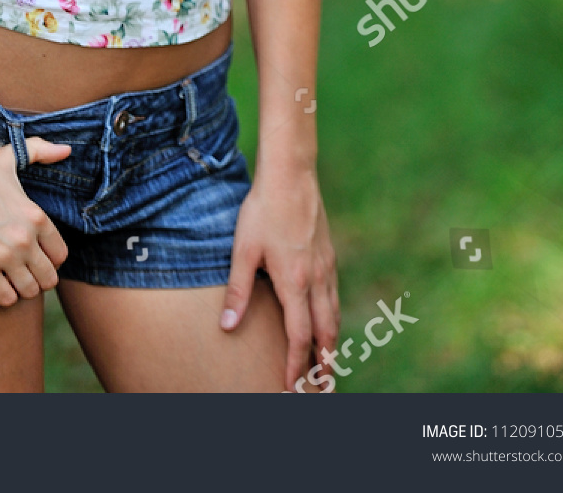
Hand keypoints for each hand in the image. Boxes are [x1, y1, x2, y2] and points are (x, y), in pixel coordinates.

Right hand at [0, 137, 71, 305]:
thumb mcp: (7, 157)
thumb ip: (40, 150)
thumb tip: (67, 149)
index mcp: (36, 216)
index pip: (61, 255)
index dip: (51, 258)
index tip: (37, 255)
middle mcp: (25, 239)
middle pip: (49, 278)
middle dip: (39, 277)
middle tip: (24, 271)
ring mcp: (4, 257)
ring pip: (30, 292)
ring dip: (22, 288)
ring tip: (11, 278)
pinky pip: (6, 299)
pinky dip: (4, 296)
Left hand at [221, 167, 338, 390]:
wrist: (291, 174)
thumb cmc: (263, 210)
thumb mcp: (243, 250)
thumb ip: (238, 290)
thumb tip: (227, 326)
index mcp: (295, 283)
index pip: (299, 337)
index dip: (296, 365)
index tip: (292, 387)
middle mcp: (317, 280)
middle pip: (326, 333)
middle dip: (325, 363)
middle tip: (323, 388)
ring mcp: (327, 266)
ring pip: (334, 315)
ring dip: (332, 342)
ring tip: (328, 362)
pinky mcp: (329, 254)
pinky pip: (334, 296)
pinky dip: (333, 317)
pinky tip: (326, 318)